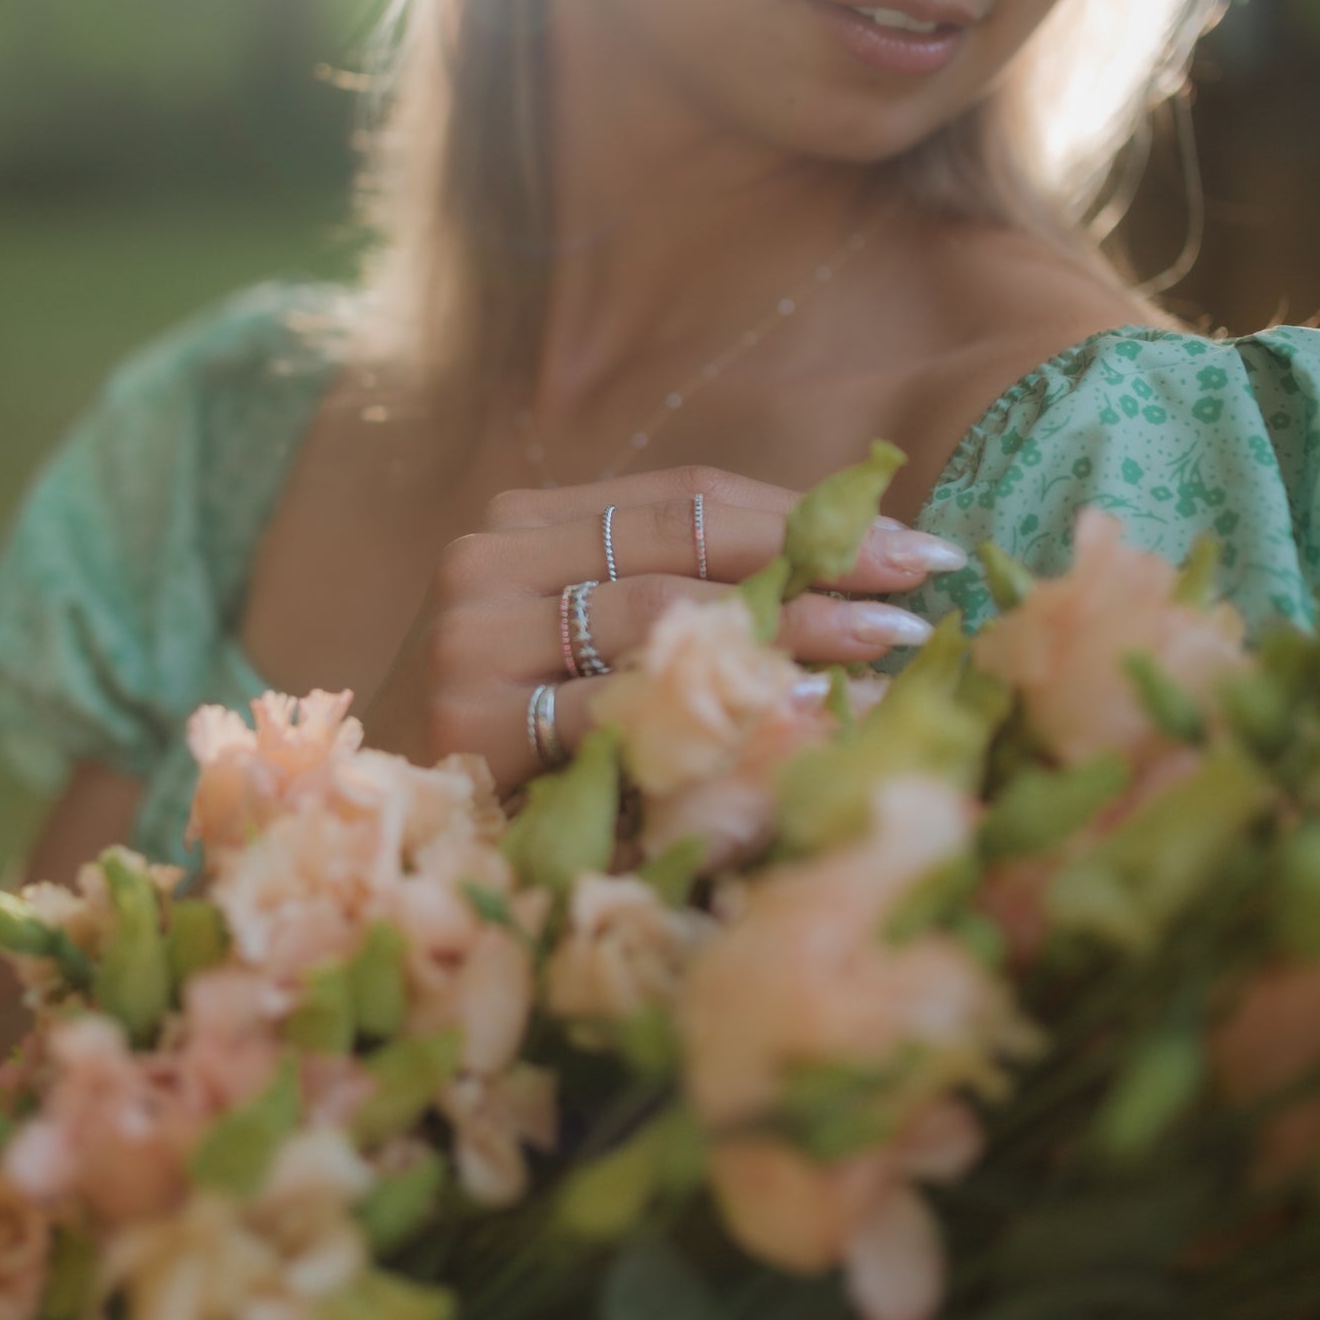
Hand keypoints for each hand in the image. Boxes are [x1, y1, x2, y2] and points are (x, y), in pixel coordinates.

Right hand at [360, 464, 966, 793]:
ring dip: (787, 633)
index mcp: (527, 519)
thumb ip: (699, 588)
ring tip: (886, 648)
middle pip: (681, 550)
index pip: (688, 497)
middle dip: (816, 570)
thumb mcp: (611, 639)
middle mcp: (488, 560)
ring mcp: (471, 640)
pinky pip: (617, 709)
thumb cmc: (534, 728)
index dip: (808, 516)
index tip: (915, 544)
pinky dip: (715, 709)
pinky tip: (800, 711)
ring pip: (657, 617)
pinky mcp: (471, 723)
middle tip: (919, 593)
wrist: (400, 822)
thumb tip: (867, 567)